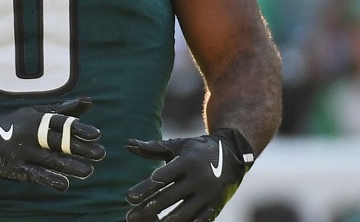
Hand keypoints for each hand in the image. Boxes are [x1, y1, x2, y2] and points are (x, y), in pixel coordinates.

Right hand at [0, 98, 105, 190]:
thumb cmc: (17, 123)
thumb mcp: (38, 112)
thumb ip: (64, 110)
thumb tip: (89, 101)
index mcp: (39, 119)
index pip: (62, 123)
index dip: (79, 128)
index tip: (97, 134)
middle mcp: (33, 135)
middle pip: (60, 142)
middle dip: (80, 148)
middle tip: (101, 153)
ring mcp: (24, 152)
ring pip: (50, 159)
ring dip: (70, 166)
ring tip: (88, 171)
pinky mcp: (17, 168)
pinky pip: (35, 174)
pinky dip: (49, 179)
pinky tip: (64, 184)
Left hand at [125, 128, 254, 221]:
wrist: (232, 154)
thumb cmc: (197, 149)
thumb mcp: (177, 145)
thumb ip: (152, 148)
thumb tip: (128, 144)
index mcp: (187, 162)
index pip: (162, 177)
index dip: (145, 188)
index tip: (128, 198)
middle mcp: (198, 178)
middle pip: (169, 197)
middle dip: (148, 209)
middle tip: (129, 217)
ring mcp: (208, 193)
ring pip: (183, 212)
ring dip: (164, 221)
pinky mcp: (215, 205)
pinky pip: (200, 219)